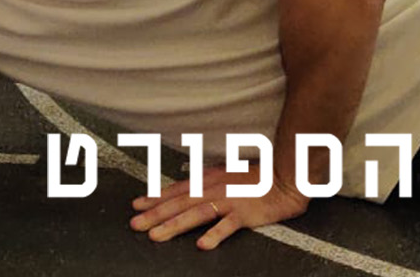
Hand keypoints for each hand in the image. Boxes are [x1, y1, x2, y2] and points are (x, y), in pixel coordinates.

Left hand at [130, 167, 308, 249]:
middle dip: (155, 214)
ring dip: (174, 225)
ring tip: (156, 236)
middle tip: (135, 224)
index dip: (155, 198)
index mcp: (209, 180)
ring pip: (196, 214)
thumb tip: (188, 188)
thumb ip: (207, 183)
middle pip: (180, 203)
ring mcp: (229, 200)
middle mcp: (215, 188)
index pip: (177, 190)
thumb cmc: (256, 178)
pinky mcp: (244, 213)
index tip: (136, 205)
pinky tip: (202, 244)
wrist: (284, 178)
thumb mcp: (226, 176)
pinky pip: (227, 226)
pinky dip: (215, 234)